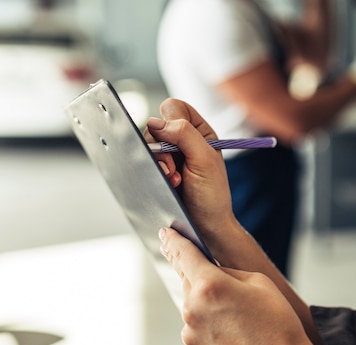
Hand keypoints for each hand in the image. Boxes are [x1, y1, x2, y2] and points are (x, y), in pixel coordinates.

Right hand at [144, 98, 232, 237]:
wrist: (206, 225)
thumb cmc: (212, 194)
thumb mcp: (204, 159)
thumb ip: (184, 134)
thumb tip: (154, 122)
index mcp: (199, 131)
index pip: (174, 107)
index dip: (171, 120)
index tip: (178, 142)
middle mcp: (183, 140)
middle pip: (156, 125)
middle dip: (163, 148)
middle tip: (175, 169)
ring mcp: (169, 155)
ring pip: (147, 143)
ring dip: (160, 163)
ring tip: (174, 181)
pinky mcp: (158, 170)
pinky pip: (144, 160)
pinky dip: (153, 171)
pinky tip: (169, 184)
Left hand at [158, 227, 313, 344]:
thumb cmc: (277, 323)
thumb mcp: (258, 282)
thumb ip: (227, 271)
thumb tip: (210, 269)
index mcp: (209, 285)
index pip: (182, 253)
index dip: (174, 240)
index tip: (166, 233)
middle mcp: (192, 308)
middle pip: (188, 280)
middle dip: (201, 276)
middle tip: (225, 284)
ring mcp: (189, 333)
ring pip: (192, 306)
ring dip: (207, 304)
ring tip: (238, 317)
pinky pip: (196, 328)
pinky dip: (208, 325)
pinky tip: (232, 332)